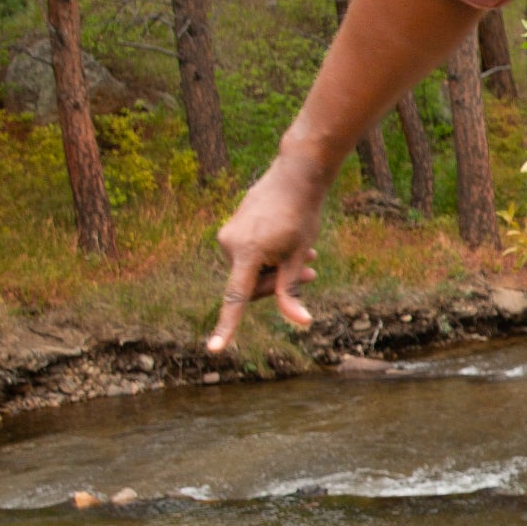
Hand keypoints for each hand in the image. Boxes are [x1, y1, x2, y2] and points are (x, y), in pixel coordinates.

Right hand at [208, 145, 332, 351]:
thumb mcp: (299, 255)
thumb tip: (301, 322)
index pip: (236, 299)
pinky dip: (268, 256)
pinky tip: (290, 244)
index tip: (215, 349)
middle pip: (250, 285)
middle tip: (311, 270)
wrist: (295, 176)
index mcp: (246, 253)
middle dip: (279, 282)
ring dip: (277, 268)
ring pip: (251, 270)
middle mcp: (228, 244)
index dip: (227, 326)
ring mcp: (226, 235)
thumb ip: (293, 291)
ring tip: (307, 253)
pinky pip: (248, 255)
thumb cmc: (301, 215)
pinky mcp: (230, 229)